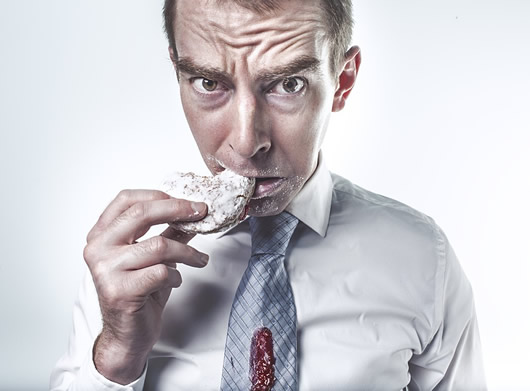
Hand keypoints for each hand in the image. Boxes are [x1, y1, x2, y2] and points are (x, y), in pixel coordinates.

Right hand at [83, 189, 208, 383]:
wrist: (127, 335)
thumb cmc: (138, 293)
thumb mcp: (153, 256)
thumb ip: (168, 232)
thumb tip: (193, 212)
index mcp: (101, 235)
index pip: (126, 199)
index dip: (159, 195)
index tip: (186, 202)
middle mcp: (98, 248)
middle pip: (142, 214)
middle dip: (178, 210)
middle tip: (201, 213)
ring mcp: (106, 270)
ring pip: (159, 245)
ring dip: (187, 252)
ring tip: (200, 260)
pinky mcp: (120, 291)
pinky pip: (161, 272)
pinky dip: (176, 276)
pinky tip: (175, 281)